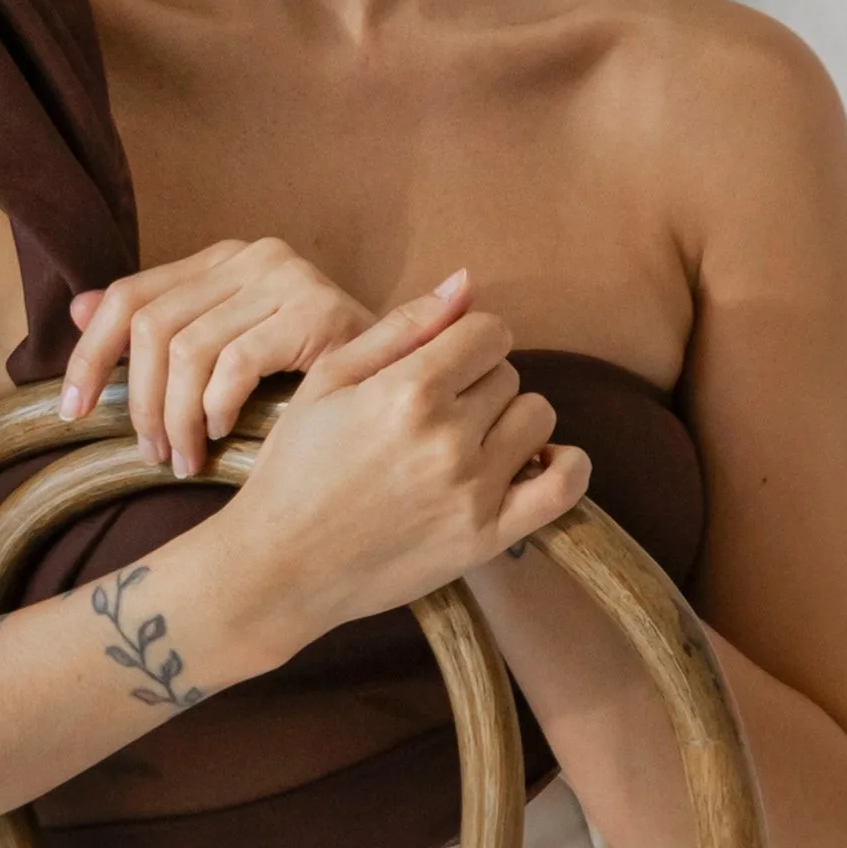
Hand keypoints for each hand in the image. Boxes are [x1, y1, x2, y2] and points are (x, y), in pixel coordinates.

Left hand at [60, 238, 374, 472]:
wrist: (405, 384)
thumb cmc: (309, 381)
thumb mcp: (225, 352)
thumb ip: (158, 329)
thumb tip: (75, 309)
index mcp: (224, 259)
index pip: (128, 296)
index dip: (89, 356)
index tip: (73, 412)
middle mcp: (253, 256)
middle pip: (151, 325)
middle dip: (139, 401)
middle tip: (152, 454)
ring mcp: (289, 278)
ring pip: (188, 349)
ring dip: (177, 417)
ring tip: (185, 460)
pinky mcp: (319, 311)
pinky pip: (236, 363)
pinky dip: (218, 407)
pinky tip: (224, 435)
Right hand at [214, 273, 590, 647]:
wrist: (281, 566)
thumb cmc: (294, 468)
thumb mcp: (327, 381)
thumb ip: (401, 327)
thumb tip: (466, 282)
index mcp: (408, 390)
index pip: (488, 331)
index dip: (467, 341)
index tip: (443, 364)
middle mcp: (449, 436)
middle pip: (508, 375)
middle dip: (478, 384)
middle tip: (436, 414)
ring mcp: (474, 489)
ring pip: (538, 418)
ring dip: (510, 422)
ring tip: (469, 442)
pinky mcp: (489, 535)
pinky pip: (565, 486)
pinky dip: (566, 466)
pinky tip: (536, 463)